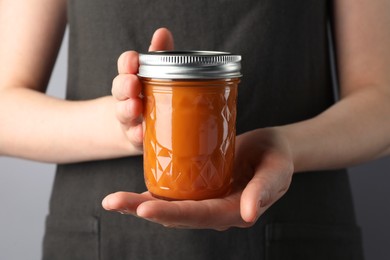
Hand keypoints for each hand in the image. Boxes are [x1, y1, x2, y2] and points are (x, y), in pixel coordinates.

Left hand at [102, 127, 293, 229]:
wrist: (273, 149)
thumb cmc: (277, 157)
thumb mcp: (276, 171)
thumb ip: (264, 191)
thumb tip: (248, 215)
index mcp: (234, 211)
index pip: (199, 215)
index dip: (171, 214)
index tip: (143, 209)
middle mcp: (215, 210)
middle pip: (176, 215)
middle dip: (142, 210)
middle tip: (112, 202)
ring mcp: (205, 200)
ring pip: (169, 207)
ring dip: (139, 204)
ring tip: (111, 200)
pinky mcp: (198, 187)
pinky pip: (173, 193)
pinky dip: (151, 193)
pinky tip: (131, 190)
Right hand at [111, 28, 173, 147]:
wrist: (138, 132)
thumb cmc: (151, 98)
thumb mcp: (155, 75)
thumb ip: (160, 54)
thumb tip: (162, 32)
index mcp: (132, 79)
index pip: (125, 67)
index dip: (127, 62)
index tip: (133, 60)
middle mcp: (127, 99)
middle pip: (120, 89)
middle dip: (125, 84)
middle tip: (133, 83)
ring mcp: (130, 120)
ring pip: (124, 113)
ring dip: (128, 109)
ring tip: (135, 106)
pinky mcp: (137, 139)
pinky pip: (134, 137)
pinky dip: (137, 134)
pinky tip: (142, 133)